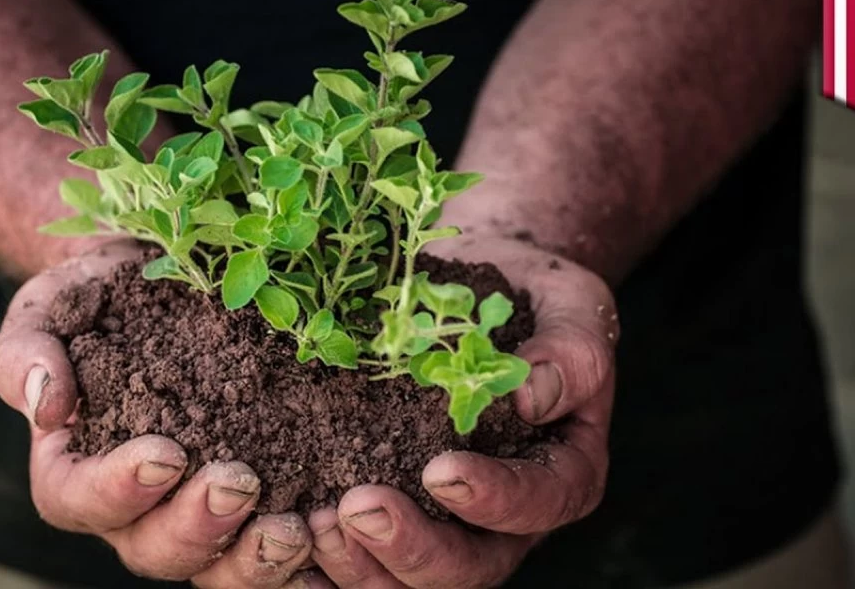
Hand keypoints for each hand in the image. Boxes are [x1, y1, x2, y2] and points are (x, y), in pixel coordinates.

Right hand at [0, 241, 315, 587]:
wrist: (162, 275)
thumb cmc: (94, 296)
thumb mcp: (49, 307)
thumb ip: (27, 351)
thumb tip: (46, 406)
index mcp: (73, 470)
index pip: (78, 501)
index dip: (118, 490)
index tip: (166, 453)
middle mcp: (134, 508)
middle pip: (152, 549)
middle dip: (197, 528)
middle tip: (240, 483)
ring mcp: (196, 513)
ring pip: (216, 570)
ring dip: (254, 560)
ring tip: (295, 528)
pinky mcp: (255, 505)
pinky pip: (272, 553)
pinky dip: (303, 558)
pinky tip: (332, 531)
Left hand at [308, 236, 617, 587]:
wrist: (471, 294)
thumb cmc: (527, 300)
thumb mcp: (569, 307)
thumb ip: (569, 350)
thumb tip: (531, 393)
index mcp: (560, 474)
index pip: (537, 504)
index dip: (493, 498)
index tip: (442, 471)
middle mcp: (504, 520)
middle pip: (467, 567)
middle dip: (411, 548)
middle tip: (358, 507)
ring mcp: (444, 528)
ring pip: (409, 582)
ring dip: (359, 565)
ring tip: (315, 522)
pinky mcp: (392, 520)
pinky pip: (361, 564)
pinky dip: (322, 567)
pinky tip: (285, 546)